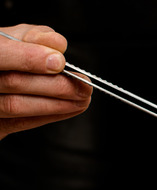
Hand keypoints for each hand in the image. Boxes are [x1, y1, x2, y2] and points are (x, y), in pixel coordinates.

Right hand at [0, 24, 91, 139]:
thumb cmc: (5, 53)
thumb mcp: (15, 37)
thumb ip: (35, 37)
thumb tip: (58, 46)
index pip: (1, 54)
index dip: (30, 58)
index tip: (59, 62)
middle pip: (13, 82)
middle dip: (55, 85)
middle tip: (84, 86)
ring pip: (16, 105)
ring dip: (56, 104)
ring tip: (82, 98)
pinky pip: (19, 122)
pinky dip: (48, 115)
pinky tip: (69, 108)